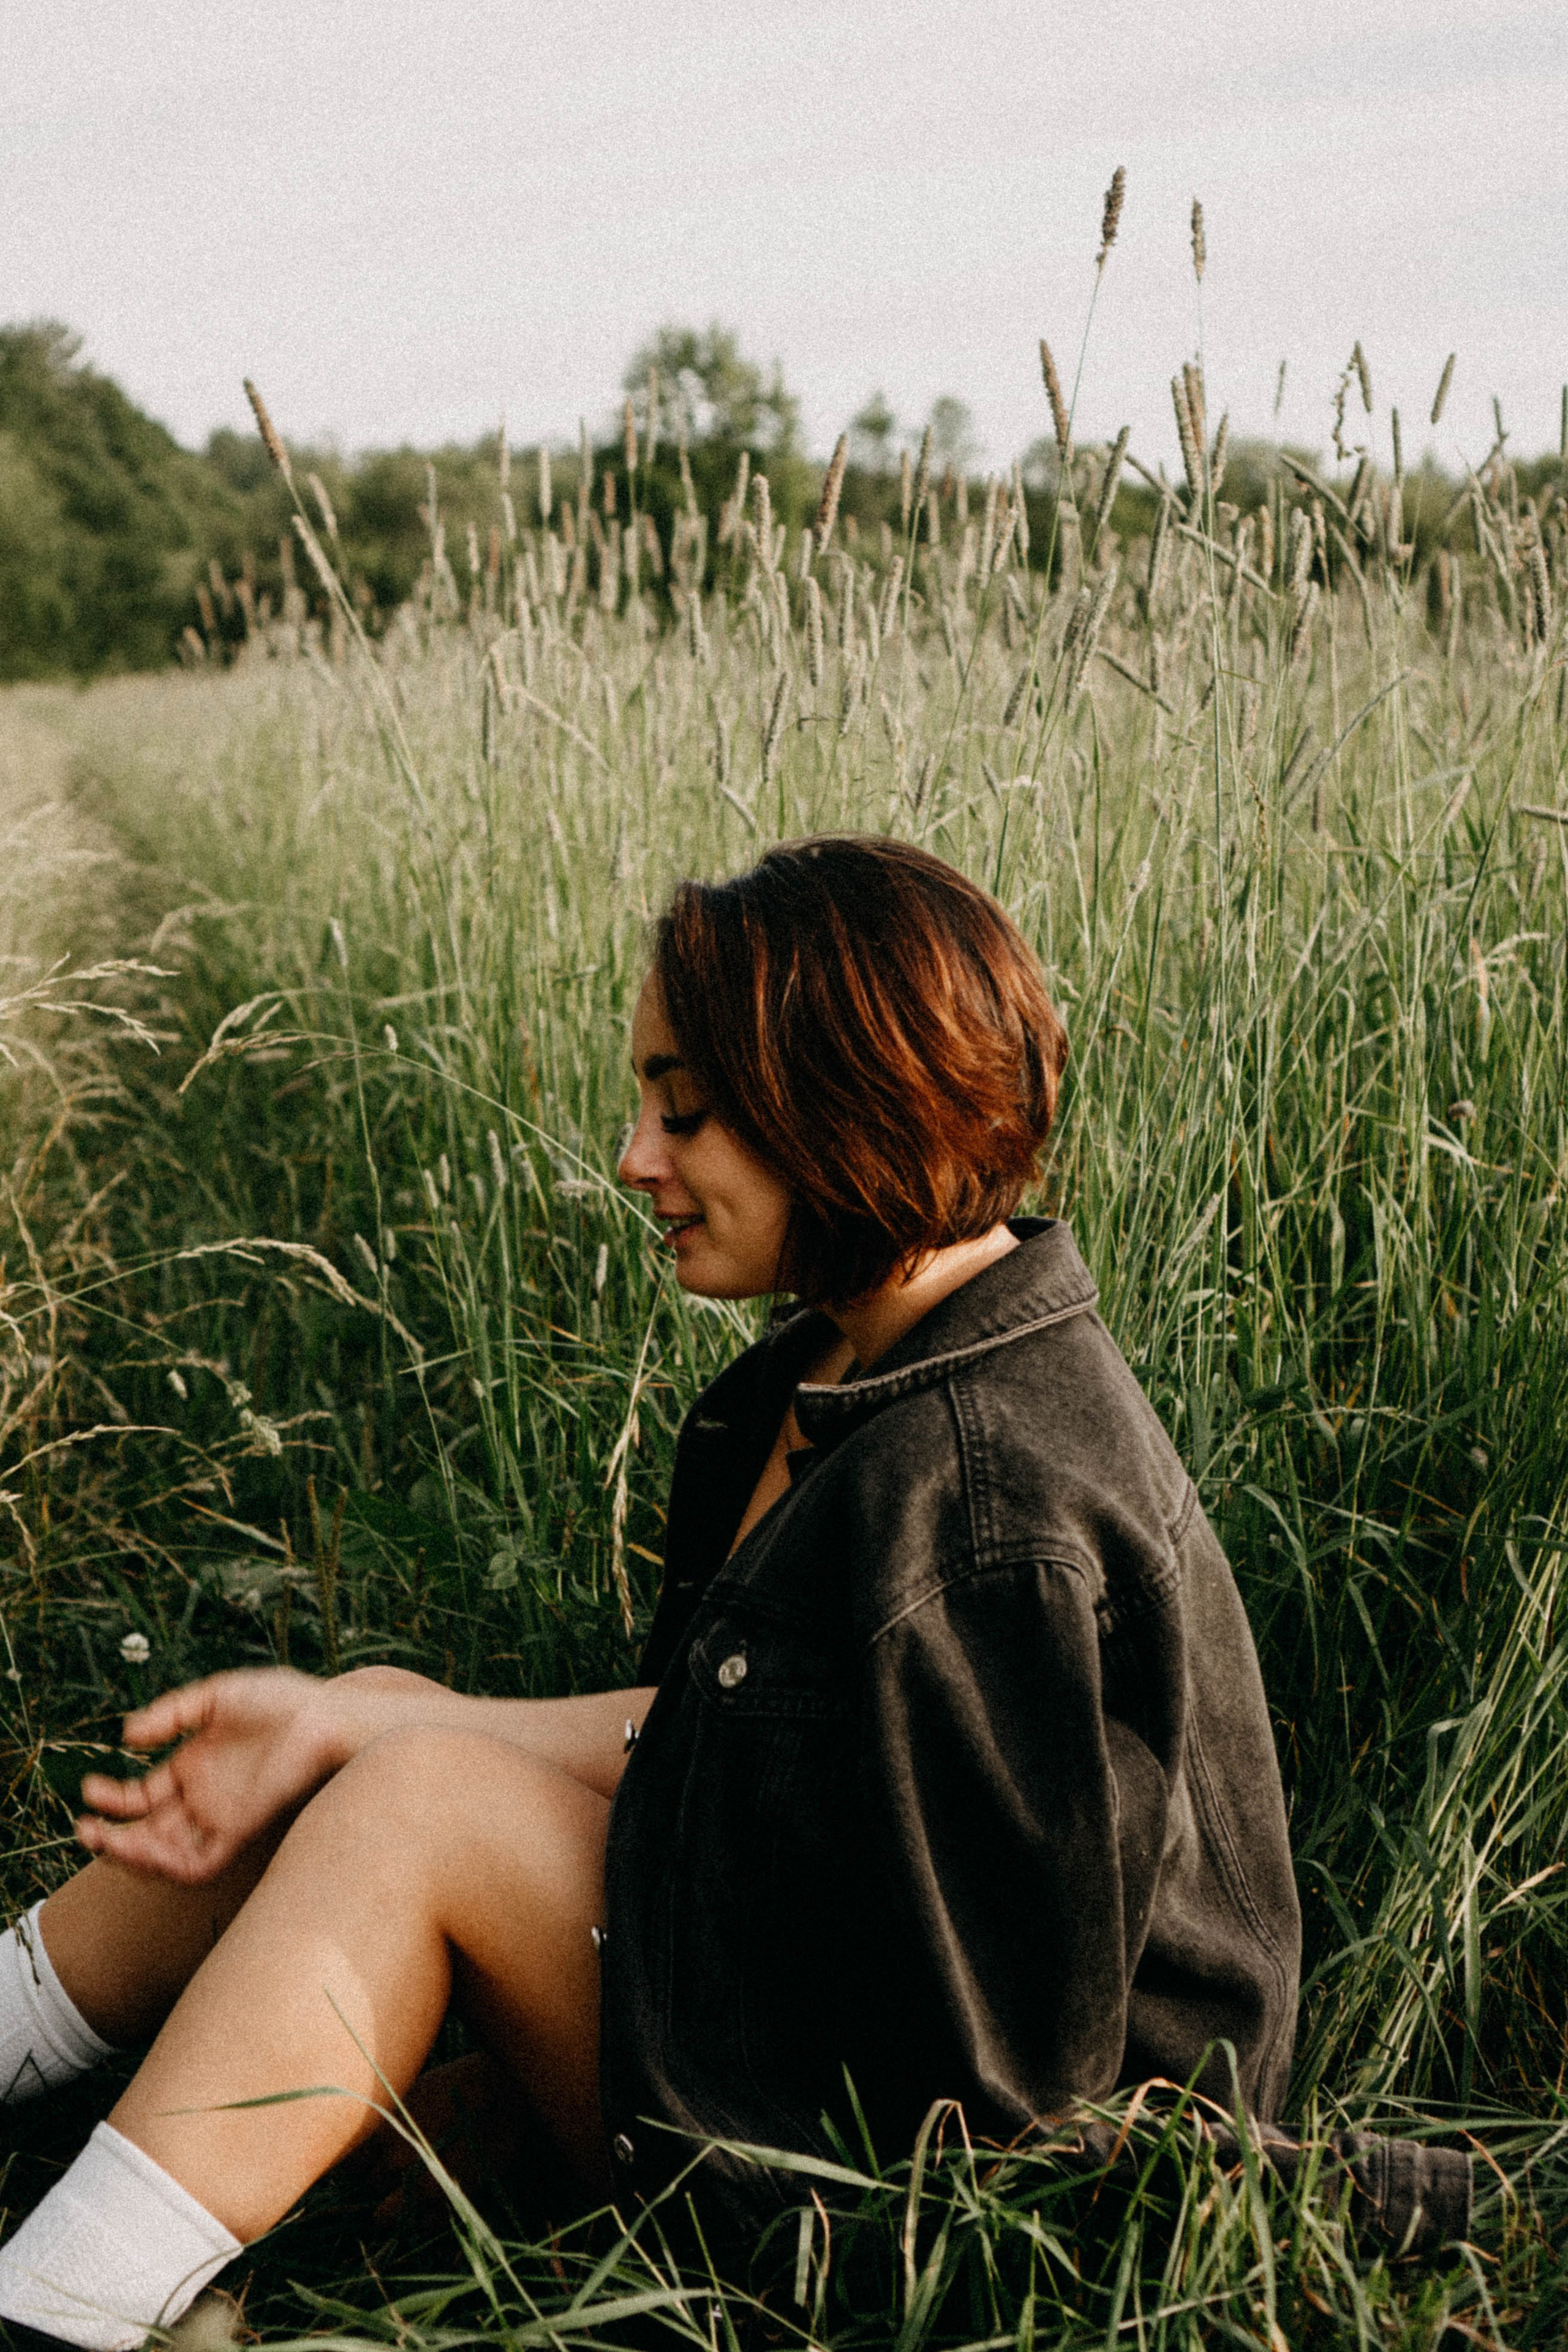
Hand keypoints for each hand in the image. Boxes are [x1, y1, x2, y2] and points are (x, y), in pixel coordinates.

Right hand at [76, 1666, 424, 1883]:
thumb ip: (172, 1713)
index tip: (90, 1787)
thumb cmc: (283, 1701)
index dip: (113, 1798)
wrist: (329, 1716)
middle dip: (111, 1835)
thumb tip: (126, 1735)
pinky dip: (168, 1863)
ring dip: (131, 1853)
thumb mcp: (217, 1696)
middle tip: (84, 1826)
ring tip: (103, 1837)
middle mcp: (204, 1801)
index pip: (142, 1798)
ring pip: (165, 1854)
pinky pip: (198, 1864)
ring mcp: (221, 1819)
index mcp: (195, 1769)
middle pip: (146, 1833)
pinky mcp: (241, 1832)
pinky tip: (143, 1846)